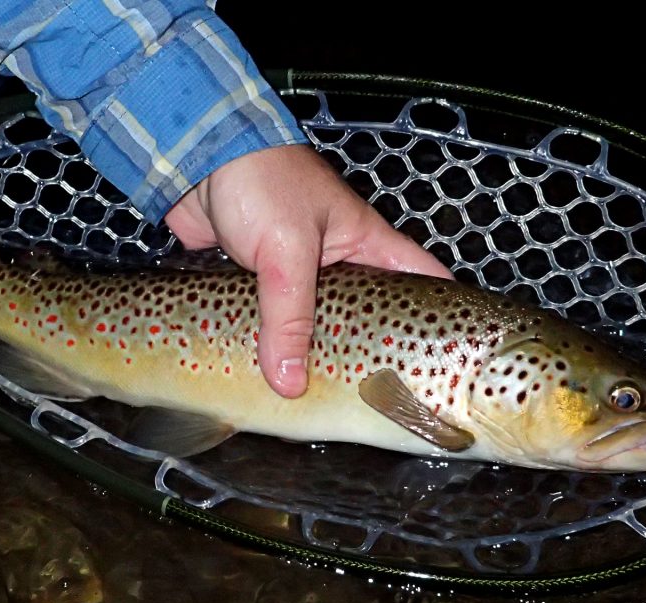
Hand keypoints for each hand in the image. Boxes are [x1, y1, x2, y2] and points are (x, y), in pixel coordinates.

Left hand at [164, 144, 450, 398]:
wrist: (196, 157)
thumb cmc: (260, 180)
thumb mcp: (287, 251)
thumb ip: (289, 317)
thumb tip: (290, 382)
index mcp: (366, 245)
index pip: (425, 281)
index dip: (444, 320)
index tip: (449, 361)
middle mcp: (340, 264)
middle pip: (368, 320)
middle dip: (369, 358)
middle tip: (375, 402)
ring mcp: (299, 276)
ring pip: (317, 328)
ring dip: (312, 357)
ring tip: (319, 400)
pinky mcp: (261, 284)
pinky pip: (274, 325)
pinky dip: (271, 347)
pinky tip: (270, 376)